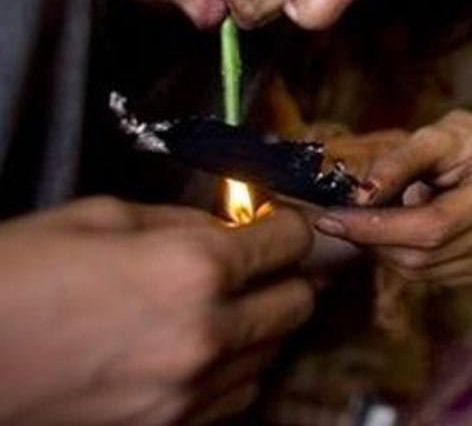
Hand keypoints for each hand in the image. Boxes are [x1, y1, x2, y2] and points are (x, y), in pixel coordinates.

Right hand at [0, 196, 314, 424]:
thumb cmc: (7, 285)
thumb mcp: (94, 219)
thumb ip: (177, 221)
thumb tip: (224, 226)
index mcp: (191, 270)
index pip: (291, 243)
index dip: (287, 228)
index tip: (276, 226)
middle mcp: (204, 337)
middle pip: (298, 302)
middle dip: (285, 276)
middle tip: (257, 264)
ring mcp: (187, 393)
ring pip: (272, 354)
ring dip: (260, 326)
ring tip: (222, 308)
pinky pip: (234, 397)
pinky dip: (231, 371)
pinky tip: (200, 350)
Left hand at [314, 110, 471, 288]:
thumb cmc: (461, 142)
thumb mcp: (432, 136)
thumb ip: (397, 163)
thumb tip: (360, 198)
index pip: (433, 224)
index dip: (378, 226)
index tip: (332, 218)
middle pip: (424, 254)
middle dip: (371, 240)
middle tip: (336, 220)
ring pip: (421, 271)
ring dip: (380, 250)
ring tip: (366, 220)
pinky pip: (428, 276)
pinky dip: (398, 257)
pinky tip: (392, 232)